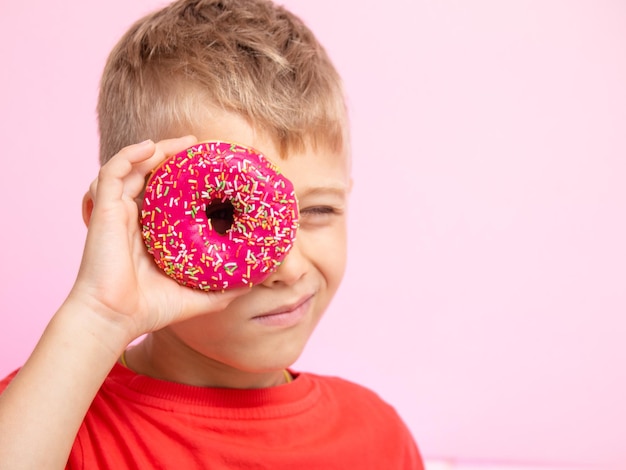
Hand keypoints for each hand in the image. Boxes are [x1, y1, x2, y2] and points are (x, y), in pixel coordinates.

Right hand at [69, 137, 244, 341]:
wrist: (115, 319)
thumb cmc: (151, 309)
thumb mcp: (198, 296)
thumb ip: (224, 288)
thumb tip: (255, 281)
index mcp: (152, 233)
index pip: (168, 196)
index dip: (186, 180)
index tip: (211, 170)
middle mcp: (135, 218)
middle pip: (152, 176)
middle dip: (174, 157)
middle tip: (200, 148)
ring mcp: (118, 212)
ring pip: (134, 167)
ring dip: (157, 150)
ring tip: (184, 144)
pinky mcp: (105, 209)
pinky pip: (113, 172)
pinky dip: (130, 156)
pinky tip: (150, 148)